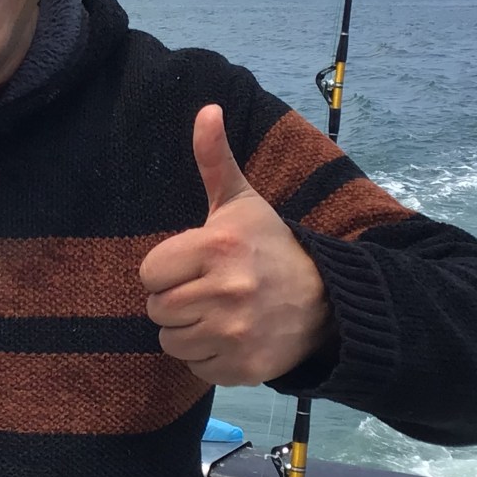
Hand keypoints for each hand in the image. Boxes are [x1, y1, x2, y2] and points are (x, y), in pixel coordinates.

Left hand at [140, 104, 334, 385]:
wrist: (327, 300)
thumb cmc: (271, 247)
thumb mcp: (242, 202)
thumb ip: (214, 159)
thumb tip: (206, 109)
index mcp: (217, 247)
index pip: (149, 273)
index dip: (167, 270)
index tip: (195, 264)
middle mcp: (226, 290)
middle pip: (157, 309)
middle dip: (176, 300)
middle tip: (209, 289)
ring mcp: (236, 332)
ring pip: (171, 340)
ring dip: (189, 329)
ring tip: (220, 312)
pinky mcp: (243, 367)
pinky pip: (195, 366)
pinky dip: (208, 356)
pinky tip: (232, 336)